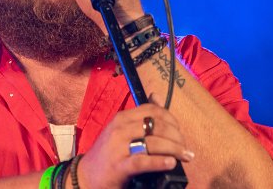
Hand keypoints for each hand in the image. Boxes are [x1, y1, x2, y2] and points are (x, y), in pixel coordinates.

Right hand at [77, 94, 192, 188]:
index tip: (179, 131)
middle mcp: (120, 129)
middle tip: (185, 148)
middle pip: (157, 126)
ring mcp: (119, 147)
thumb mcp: (121, 129)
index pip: (153, 110)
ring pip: (154, 142)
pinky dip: (160, 162)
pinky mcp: (120, 166)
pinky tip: (170, 164)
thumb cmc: (108, 153)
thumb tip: (157, 96)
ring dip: (175, 150)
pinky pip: (143, 161)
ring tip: (185, 157)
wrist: (86, 176)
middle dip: (177, 137)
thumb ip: (140, 115)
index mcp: (122, 118)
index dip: (171, 119)